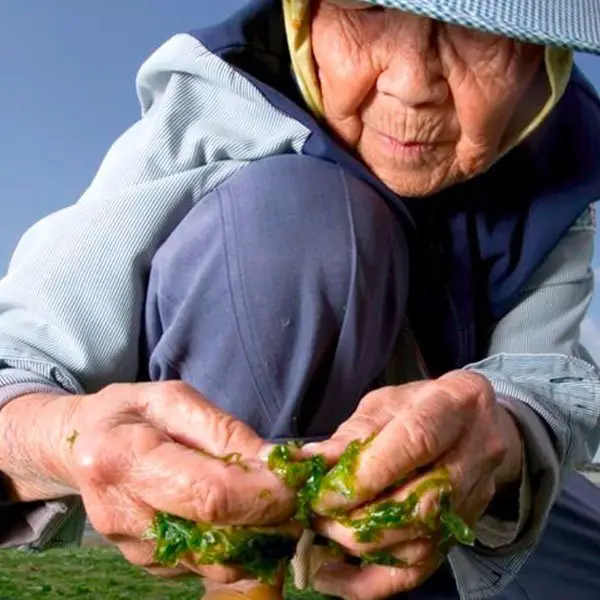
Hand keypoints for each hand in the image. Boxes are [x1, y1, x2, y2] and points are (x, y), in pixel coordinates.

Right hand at [0, 382, 297, 581]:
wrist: (82, 447)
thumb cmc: (133, 413)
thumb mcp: (176, 400)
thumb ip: (224, 431)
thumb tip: (275, 463)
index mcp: (125, 458)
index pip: (209, 494)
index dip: (262, 494)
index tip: (297, 482)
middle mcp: (122, 514)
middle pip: (216, 539)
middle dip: (270, 521)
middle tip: (297, 497)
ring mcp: (132, 549)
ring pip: (216, 563)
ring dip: (259, 539)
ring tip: (273, 504)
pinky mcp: (145, 566)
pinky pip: (205, 566)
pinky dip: (236, 547)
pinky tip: (241, 517)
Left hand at [303, 371, 523, 599]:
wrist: (479, 424)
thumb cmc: (424, 406)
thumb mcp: (388, 403)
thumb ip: (354, 432)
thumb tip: (310, 461)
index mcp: (455, 404)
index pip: (415, 443)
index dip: (366, 474)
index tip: (324, 493)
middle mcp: (476, 454)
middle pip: (421, 503)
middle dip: (359, 519)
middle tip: (318, 515)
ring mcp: (475, 499)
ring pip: (421, 542)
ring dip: (362, 546)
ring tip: (324, 535)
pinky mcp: (463, 532)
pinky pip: (421, 570)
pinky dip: (372, 582)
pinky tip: (334, 577)